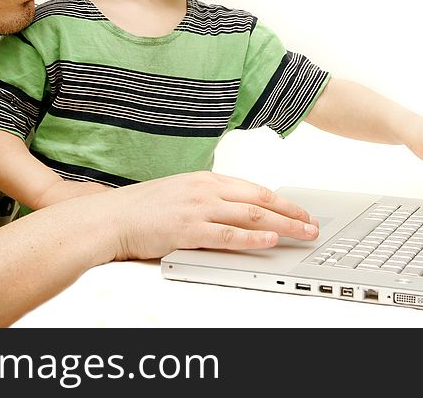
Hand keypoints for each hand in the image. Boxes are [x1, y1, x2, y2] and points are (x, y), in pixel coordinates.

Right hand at [94, 171, 319, 260]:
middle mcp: (205, 190)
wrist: (110, 217)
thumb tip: (232, 210)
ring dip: (282, 226)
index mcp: (205, 179)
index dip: (281, 201)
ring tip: (302, 234)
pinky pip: (228, 235)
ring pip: (251, 216)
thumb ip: (206, 198)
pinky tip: (269, 242)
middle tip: (312, 225)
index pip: (253, 188)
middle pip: (260, 200)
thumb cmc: (140, 208)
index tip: (300, 211)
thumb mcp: (180, 193)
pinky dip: (252, 239)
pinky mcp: (188, 230)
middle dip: (291, 213)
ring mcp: (197, 209)